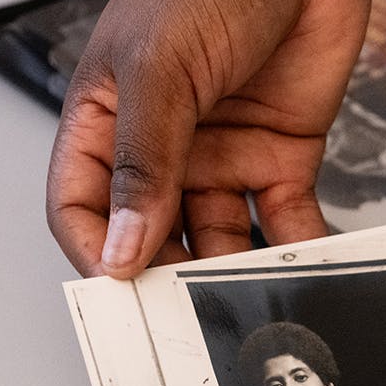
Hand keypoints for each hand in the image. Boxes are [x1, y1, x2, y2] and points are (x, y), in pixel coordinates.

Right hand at [46, 0, 370, 277]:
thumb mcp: (159, 67)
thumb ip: (145, 161)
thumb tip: (124, 246)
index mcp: (109, 122)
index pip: (83, 208)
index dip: (97, 253)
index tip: (121, 294)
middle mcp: (164, 149)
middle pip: (152, 236)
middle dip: (167, 278)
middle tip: (185, 318)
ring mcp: (223, 156)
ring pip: (220, 239)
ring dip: (233, 274)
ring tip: (246, 304)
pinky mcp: (281, 157)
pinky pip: (284, 220)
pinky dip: (296, 250)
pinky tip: (302, 273)